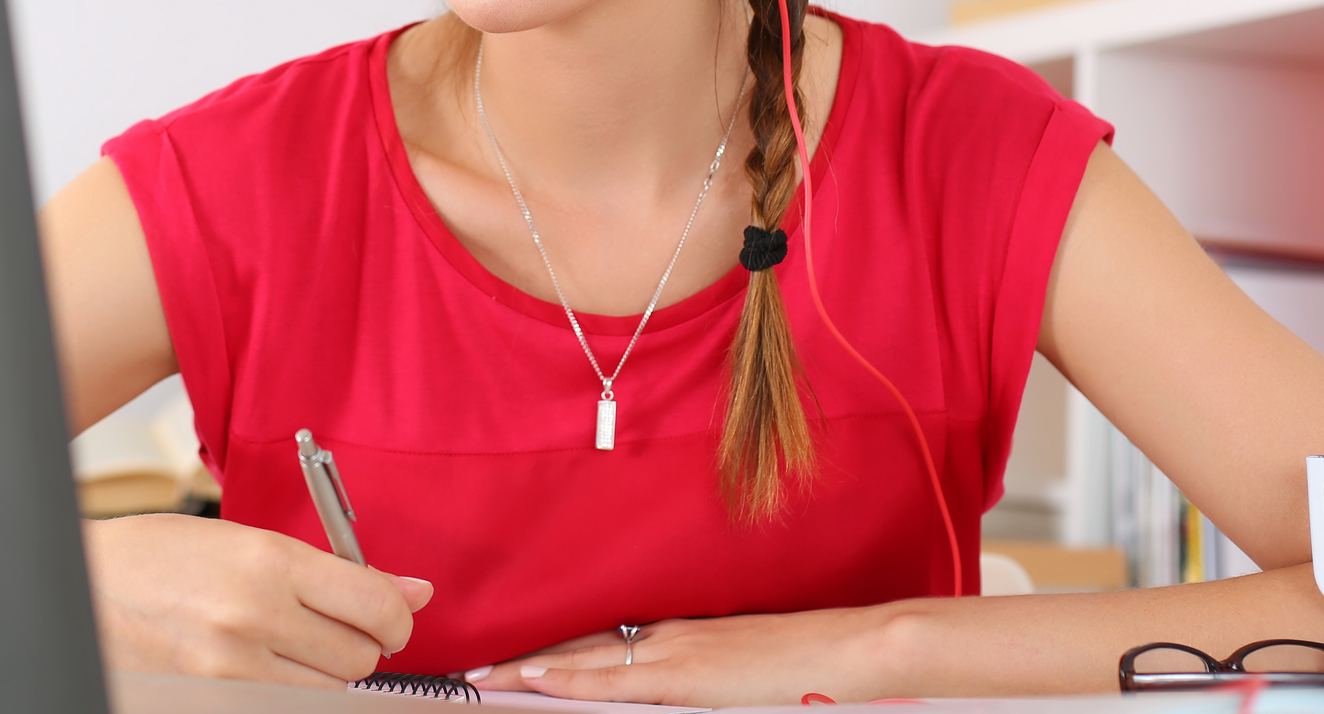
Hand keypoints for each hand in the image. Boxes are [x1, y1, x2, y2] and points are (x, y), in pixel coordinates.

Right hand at [85, 514, 433, 686]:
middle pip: (360, 658)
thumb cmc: (164, 555)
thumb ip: (337, 570)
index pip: (375, 605)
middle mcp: (254, 617)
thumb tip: (414, 593)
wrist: (88, 587)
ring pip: (330, 691)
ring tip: (285, 643)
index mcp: (269, 561)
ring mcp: (231, 669)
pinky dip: (292, 692)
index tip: (390, 616)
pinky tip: (266, 666)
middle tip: (327, 625)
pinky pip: (290, 706)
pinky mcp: (214, 700)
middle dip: (358, 644)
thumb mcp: (251, 540)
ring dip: (324, 672)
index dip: (395, 617)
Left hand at [465, 607, 898, 706]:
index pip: (598, 642)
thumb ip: (697, 673)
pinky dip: (569, 680)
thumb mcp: (738, 666)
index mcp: (679, 631)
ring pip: (584, 660)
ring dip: (531, 671)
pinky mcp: (686, 676)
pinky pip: (613, 680)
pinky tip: (535, 681)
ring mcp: (674, 654)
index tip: (511, 662)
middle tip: (474, 672)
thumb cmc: (805, 663)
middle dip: (526, 663)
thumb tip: (664, 690)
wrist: (849, 648)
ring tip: (484, 679)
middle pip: (580, 648)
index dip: (551, 653)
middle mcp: (668, 635)